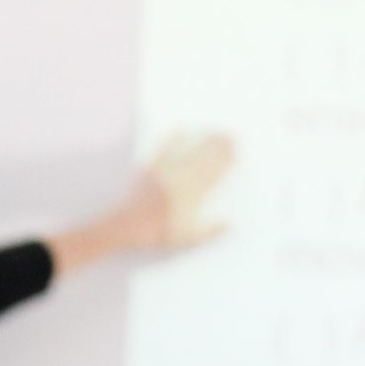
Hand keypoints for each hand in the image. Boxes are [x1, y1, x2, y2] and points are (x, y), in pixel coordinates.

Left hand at [137, 131, 235, 248]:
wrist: (128, 225)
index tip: (236, 149)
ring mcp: (167, 172)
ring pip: (190, 152)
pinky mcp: (150, 169)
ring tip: (214, 130)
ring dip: (203, 140)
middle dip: (220, 145)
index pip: (217, 173)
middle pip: (206, 159)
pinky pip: (162, 150)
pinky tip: (179, 128)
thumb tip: (229, 224)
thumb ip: (210, 230)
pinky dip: (171, 138)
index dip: (227, 160)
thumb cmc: (157, 233)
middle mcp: (184, 179)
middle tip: (230, 133)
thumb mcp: (187, 237)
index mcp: (195, 195)